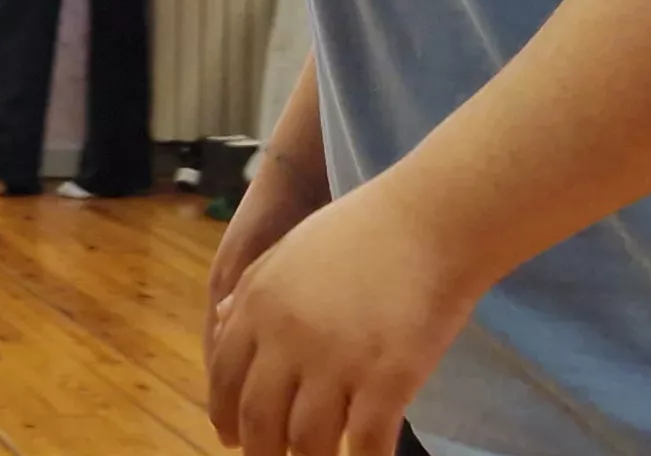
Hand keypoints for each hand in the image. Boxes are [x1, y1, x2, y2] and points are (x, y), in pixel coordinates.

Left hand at [208, 178, 469, 455]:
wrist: (431, 219)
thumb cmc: (364, 230)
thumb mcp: (290, 251)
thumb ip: (252, 292)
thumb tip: (219, 325)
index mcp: (258, 304)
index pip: (224, 377)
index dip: (224, 417)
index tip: (231, 440)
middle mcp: (287, 338)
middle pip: (259, 420)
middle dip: (262, 452)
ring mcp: (337, 361)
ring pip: (308, 441)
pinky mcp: (387, 379)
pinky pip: (366, 444)